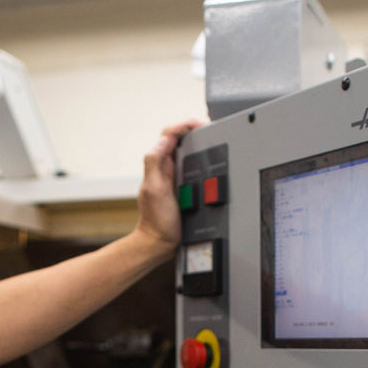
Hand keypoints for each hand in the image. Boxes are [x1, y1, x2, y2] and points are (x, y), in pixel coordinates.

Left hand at [133, 119, 203, 254]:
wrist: (160, 242)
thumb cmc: (157, 220)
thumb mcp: (154, 189)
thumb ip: (154, 162)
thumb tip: (164, 139)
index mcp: (159, 165)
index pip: (169, 134)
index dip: (184, 125)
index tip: (200, 124)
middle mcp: (165, 168)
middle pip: (178, 139)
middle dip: (193, 129)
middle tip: (211, 128)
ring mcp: (174, 177)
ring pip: (185, 152)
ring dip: (198, 142)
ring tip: (213, 138)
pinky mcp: (182, 187)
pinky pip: (190, 166)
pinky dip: (200, 158)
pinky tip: (210, 160)